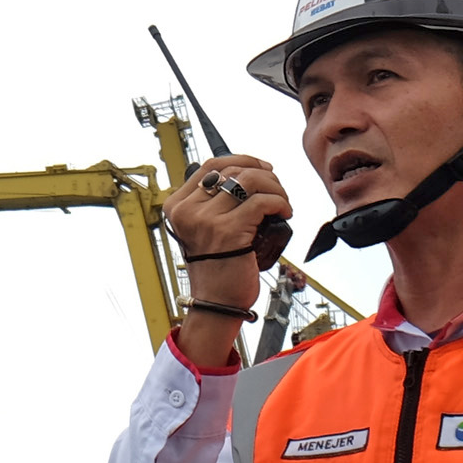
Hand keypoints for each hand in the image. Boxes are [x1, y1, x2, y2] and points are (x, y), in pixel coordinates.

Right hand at [163, 155, 290, 365]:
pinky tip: (285, 213)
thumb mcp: (203, 230)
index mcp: (177, 206)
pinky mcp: (229, 231)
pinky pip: (262, 202)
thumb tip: (243, 176)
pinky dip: (280, 203)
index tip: (262, 167)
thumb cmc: (217, 268)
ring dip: (275, 187)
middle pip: (232, 170)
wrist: (218, 303)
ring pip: (249, 181)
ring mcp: (206, 220)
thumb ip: (211, 205)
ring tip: (283, 202)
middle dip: (264, 175)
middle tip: (278, 190)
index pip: (210, 165)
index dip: (242, 159)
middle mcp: (187, 210)